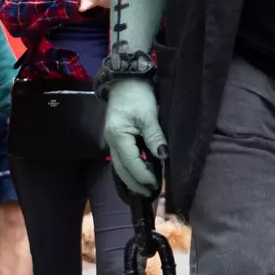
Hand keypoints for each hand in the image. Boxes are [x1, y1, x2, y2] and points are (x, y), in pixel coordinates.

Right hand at [102, 78, 165, 196]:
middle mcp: (111, 141)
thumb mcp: (148, 114)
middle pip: (122, 170)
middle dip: (135, 184)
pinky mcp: (117, 138)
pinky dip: (131, 169)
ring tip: (147, 188)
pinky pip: (123, 159)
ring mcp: (112, 140)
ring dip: (133, 179)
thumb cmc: (137, 94)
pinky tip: (141, 174)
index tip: (156, 186)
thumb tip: (162, 156)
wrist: (125, 80)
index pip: (131, 163)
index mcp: (118, 136)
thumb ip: (154, 136)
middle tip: (151, 194)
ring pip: (121, 166)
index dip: (143, 176)